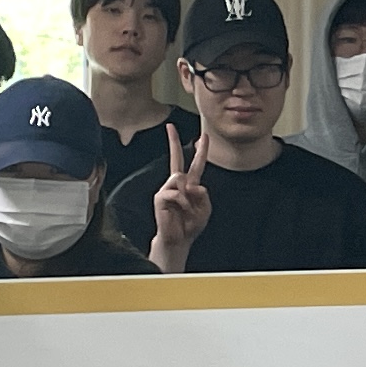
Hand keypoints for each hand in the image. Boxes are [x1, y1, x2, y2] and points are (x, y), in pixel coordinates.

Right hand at [145, 130, 211, 268]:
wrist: (178, 239)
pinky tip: (181, 211)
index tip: (202, 136)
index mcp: (190, 185)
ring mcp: (167, 189)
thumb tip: (191, 183)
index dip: (201, 150)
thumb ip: (203, 194)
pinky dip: (183, 203)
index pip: (196, 164)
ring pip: (179, 177)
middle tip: (170, 126)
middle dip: (173, 141)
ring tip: (187, 210)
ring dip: (188, 196)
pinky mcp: (160, 197)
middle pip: (176, 158)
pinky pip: (176, 192)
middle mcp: (177, 184)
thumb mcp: (205, 208)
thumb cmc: (190, 225)